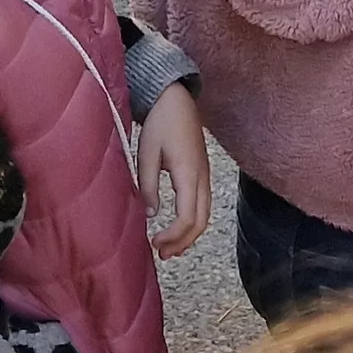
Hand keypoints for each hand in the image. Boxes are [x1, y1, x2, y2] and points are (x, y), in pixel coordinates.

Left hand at [136, 84, 210, 257]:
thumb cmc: (160, 122)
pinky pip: (203, 204)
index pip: (187, 217)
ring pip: (205, 214)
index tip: (154, 243)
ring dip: (189, 234)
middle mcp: (202, 177)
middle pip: (201, 221)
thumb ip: (148, 185)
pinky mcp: (202, 172)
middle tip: (161, 254)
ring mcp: (205, 174)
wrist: (175, 98)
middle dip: (183, 242)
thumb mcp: (147, 153)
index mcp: (188, 173)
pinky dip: (193, 221)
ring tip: (170, 247)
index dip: (173, 236)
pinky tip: (178, 226)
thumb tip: (151, 214)